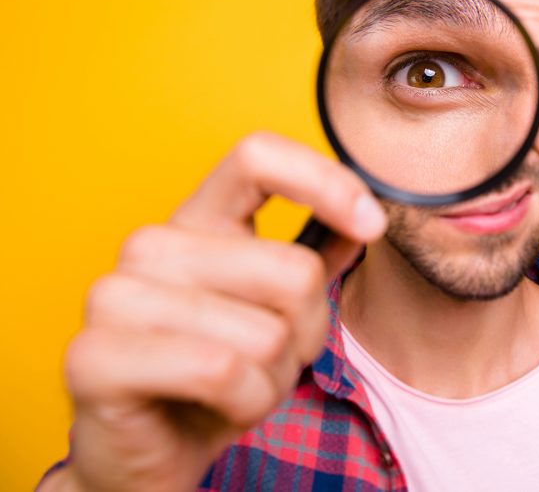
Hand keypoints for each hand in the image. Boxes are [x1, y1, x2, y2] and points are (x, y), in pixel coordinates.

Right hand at [45, 132, 385, 491]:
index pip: (258, 157)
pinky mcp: (95, 357)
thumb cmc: (217, 380)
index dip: (326, 181)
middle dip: (306, 334)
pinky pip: (223, 369)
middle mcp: (152, 246)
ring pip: (266, 333)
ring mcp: (115, 297)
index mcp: (197, 222)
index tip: (370, 224)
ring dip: (273, 379)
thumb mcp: (280, 312)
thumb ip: (316, 258)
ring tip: (236, 387)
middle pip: (292, 270)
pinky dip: (244, 403)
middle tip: (269, 360)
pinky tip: (214, 407)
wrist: (156, 453)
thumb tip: (365, 220)